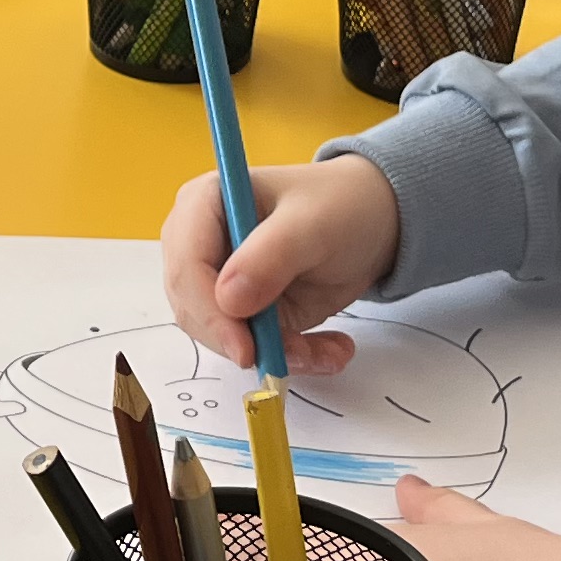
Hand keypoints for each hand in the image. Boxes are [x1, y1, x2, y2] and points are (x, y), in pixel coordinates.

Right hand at [159, 155, 402, 370]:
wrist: (372, 221)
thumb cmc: (340, 205)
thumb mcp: (314, 224)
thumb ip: (271, 257)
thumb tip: (227, 300)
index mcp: (204, 203)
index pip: (187, 266)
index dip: (210, 312)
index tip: (246, 349)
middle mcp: (201, 243)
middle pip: (195, 309)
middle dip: (247, 340)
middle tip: (301, 354)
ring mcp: (220, 280)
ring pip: (223, 337)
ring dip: (277, 353)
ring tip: (331, 349)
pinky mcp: (243, 310)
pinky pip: (252, 347)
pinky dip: (291, 357)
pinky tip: (330, 350)